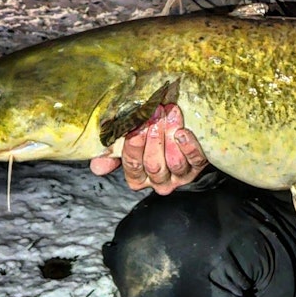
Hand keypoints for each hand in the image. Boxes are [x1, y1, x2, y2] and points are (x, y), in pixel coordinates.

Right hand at [89, 103, 208, 194]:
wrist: (178, 129)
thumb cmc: (147, 136)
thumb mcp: (126, 143)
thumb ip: (111, 153)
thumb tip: (97, 167)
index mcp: (138, 178)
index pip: (133, 166)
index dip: (134, 147)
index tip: (136, 126)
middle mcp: (159, 181)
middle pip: (154, 165)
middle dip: (153, 138)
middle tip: (155, 115)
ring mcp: (180, 176)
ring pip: (175, 163)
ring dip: (171, 137)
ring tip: (170, 115)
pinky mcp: (198, 167)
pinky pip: (195, 160)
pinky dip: (190, 146)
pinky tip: (184, 131)